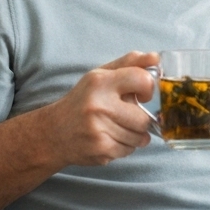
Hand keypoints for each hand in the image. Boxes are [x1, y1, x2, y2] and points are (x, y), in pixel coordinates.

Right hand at [42, 51, 159, 166]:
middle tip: (128, 116)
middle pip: (144, 118)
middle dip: (141, 119)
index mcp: (100, 81)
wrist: (54, 132)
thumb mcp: (102, 75)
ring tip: (117, 127)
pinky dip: (125, 146)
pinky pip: (129, 150)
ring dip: (134, 134)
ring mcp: (98, 130)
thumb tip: (155, 58)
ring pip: (139, 137)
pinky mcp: (100, 150)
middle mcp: (98, 105)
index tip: (142, 94)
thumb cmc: (83, 100)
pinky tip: (110, 138)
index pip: (142, 80)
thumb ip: (130, 63)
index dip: (148, 88)